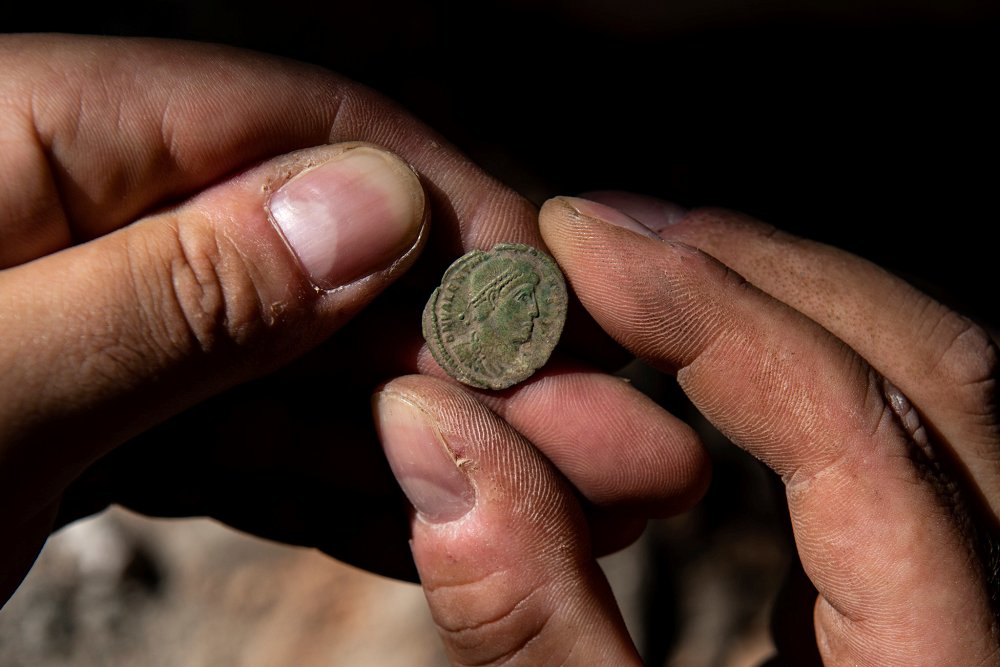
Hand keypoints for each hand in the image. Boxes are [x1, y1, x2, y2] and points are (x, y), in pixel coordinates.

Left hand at [0, 36, 709, 606]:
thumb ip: (175, 287)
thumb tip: (373, 201)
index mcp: (30, 132)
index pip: (294, 125)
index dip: (447, 212)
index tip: (558, 307)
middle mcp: (82, 214)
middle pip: (320, 270)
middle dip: (472, 366)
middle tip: (620, 441)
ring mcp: (93, 323)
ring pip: (297, 375)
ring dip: (433, 444)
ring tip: (576, 501)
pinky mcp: (89, 419)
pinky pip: (233, 445)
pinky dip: (331, 489)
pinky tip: (439, 523)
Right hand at [378, 193, 998, 663]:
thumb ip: (529, 622)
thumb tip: (429, 429)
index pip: (860, 441)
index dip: (711, 316)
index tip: (580, 241)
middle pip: (938, 374)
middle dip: (758, 275)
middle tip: (602, 234)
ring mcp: (985, 593)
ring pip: (935, 387)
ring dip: (783, 302)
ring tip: (638, 271)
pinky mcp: (936, 591)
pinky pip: (894, 432)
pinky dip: (790, 368)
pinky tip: (691, 358)